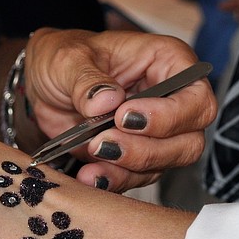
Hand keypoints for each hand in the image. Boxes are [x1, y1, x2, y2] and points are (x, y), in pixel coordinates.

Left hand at [24, 28, 217, 190]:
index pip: (195, 97)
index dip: (169, 115)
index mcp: (168, 63)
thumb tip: (106, 101)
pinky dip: (113, 180)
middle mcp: (170, 99)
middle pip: (188, 140)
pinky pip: (136, 177)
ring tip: (92, 155)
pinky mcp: (135, 157)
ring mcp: (156, 133)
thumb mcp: (67, 59)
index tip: (124, 116)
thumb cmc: (64, 59)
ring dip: (128, 167)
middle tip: (104, 142)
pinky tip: (89, 175)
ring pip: (165, 164)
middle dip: (148, 149)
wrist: (42, 85)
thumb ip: (86, 79)